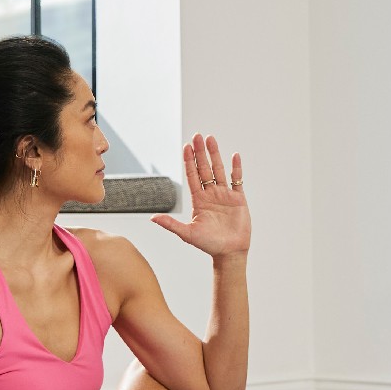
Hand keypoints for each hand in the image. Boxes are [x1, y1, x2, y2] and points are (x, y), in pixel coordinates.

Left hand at [151, 134, 250, 257]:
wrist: (229, 253)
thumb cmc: (208, 245)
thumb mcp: (187, 233)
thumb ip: (171, 224)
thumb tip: (152, 218)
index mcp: (198, 200)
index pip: (192, 176)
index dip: (189, 161)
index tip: (186, 147)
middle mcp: (211, 195)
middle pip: (204, 169)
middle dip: (200, 153)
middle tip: (197, 136)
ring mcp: (225, 196)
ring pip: (219, 170)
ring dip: (215, 155)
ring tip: (211, 139)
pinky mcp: (238, 199)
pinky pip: (237, 180)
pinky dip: (236, 168)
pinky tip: (234, 155)